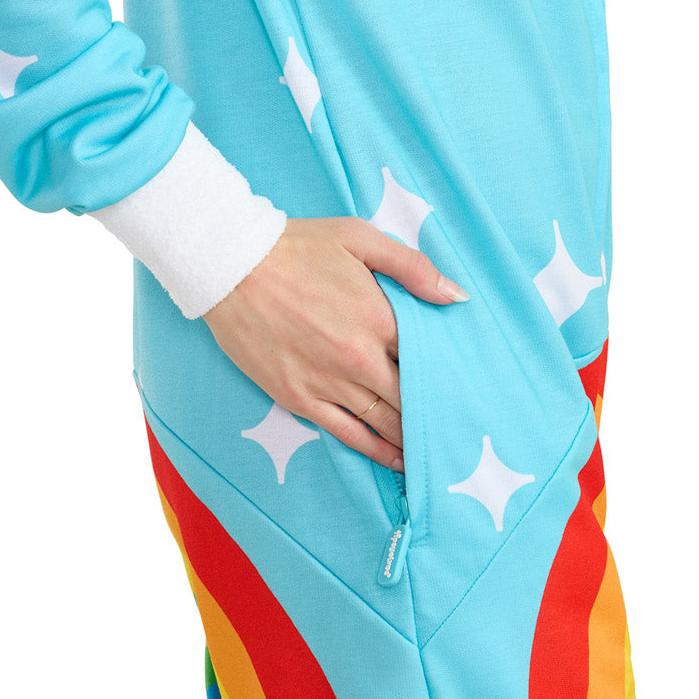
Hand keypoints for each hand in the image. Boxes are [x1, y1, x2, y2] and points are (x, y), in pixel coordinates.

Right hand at [201, 216, 468, 470]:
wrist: (231, 266)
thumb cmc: (298, 247)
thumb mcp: (360, 238)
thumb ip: (413, 268)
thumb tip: (457, 297)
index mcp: (380, 318)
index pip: (428, 358)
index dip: (448, 375)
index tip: (467, 389)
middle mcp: (359, 358)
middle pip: (410, 397)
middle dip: (435, 414)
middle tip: (459, 429)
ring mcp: (328, 382)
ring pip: (384, 422)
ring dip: (411, 439)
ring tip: (435, 452)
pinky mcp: (299, 398)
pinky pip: (347, 433)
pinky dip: (376, 450)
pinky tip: (395, 460)